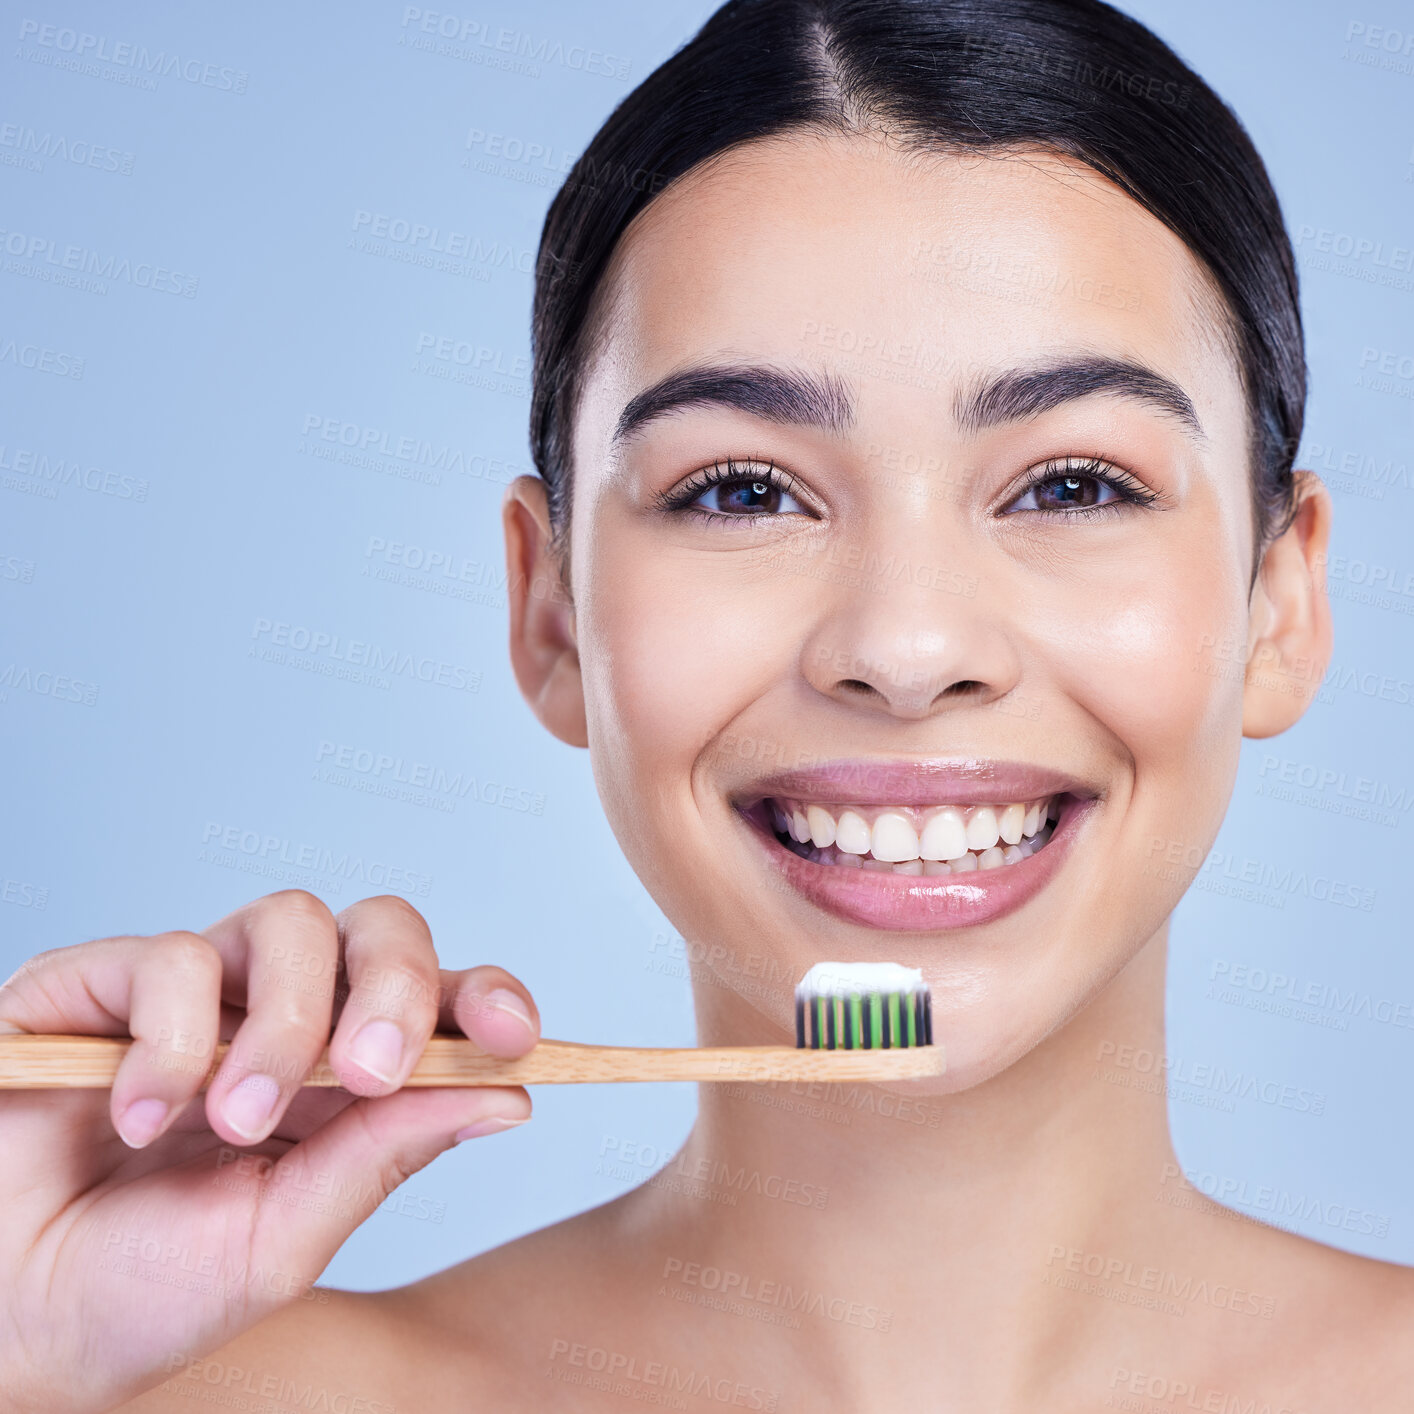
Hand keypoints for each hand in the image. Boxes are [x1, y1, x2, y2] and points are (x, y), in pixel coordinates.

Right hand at [0, 890, 537, 1413]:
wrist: (5, 1323)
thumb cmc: (139, 1293)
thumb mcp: (284, 1238)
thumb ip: (385, 1155)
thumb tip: (511, 1097)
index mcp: (340, 1077)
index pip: (434, 1002)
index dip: (483, 997)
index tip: (515, 1034)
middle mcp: (280, 1017)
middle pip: (378, 929)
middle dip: (396, 984)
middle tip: (371, 1070)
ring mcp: (196, 993)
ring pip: (287, 923)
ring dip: (284, 1025)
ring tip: (240, 1118)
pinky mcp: (102, 982)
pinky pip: (173, 958)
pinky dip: (175, 1040)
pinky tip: (145, 1116)